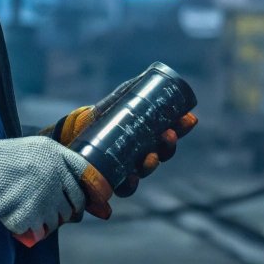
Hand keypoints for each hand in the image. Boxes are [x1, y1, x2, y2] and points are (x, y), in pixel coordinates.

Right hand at [0, 136, 96, 237]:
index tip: (83, 201)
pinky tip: (22, 222)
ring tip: (34, 217)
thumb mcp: (34, 147)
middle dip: (66, 212)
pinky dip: (31, 231)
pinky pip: (39, 231)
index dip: (86, 191)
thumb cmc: (1, 158)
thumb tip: (68, 183)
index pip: (83, 175)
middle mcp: (56, 176)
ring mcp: (45, 198)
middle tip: (52, 213)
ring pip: (57, 220)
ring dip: (48, 222)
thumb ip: (54, 160)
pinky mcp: (31, 215)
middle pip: (73, 204)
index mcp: (57, 156)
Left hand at [51, 103, 199, 186]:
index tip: (190, 119)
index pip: (170, 132)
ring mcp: (128, 168)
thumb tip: (150, 75)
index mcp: (147, 135)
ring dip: (152, 165)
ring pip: (146, 171)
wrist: (73, 134)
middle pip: (162, 154)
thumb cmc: (99, 117)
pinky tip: (131, 178)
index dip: (182, 127)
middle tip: (168, 135)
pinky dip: (129, 185)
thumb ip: (131, 91)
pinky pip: (124, 187)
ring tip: (151, 157)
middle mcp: (141, 154)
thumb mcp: (115, 102)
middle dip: (168, 146)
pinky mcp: (111, 180)